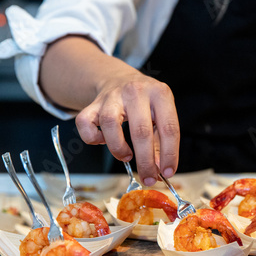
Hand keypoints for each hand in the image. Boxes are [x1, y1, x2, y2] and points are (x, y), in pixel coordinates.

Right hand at [75, 70, 179, 185]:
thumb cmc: (143, 102)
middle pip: (141, 131)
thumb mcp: (159, 114)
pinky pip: (85, 124)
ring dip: (118, 148)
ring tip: (125, 156)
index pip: (169, 128)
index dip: (169, 154)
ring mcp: (112, 96)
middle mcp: (136, 92)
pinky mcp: (93, 103)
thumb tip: (159, 169)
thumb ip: (161, 141)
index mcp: (160, 94)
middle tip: (147, 177)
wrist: (118, 78)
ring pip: (110, 124)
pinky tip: (103, 140)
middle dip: (145, 161)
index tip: (168, 172)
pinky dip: (92, 138)